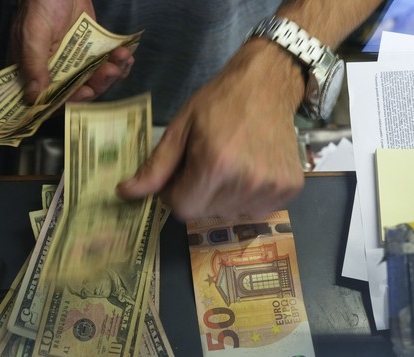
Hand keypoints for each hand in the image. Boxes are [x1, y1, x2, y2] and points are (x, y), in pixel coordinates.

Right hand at [10, 0, 134, 103]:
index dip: (72, 100)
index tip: (86, 92)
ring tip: (122, 57)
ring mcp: (76, 62)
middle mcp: (57, 71)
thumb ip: (35, 65)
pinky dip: (119, 64)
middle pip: (81, 91)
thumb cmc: (39, 6)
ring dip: (112, 73)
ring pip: (97, 79)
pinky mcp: (92, 51)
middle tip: (111, 70)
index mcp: (36, 71)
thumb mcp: (33, 35)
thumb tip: (33, 98)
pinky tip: (127, 57)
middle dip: (99, 83)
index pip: (54, 97)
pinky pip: (106, 64)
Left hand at [116, 41, 305, 220]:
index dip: (174, 193)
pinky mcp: (289, 189)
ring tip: (228, 166)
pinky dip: (245, 198)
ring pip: (229, 214)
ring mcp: (271, 188)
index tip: (181, 173)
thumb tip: (124, 193)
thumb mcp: (181, 128)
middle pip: (204, 213)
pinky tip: (248, 171)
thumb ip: (155, 166)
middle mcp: (246, 182)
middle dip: (196, 194)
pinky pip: (255, 211)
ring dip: (221, 198)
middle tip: (204, 165)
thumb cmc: (219, 102)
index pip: (181, 209)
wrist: (268, 84)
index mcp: (215, 165)